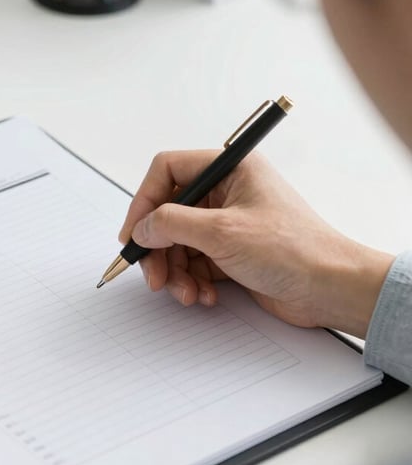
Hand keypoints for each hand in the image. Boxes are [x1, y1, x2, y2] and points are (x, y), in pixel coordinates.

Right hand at [119, 150, 392, 337]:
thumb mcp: (221, 232)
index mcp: (230, 168)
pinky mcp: (231, 251)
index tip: (133, 233)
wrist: (332, 289)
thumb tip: (141, 228)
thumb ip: (171, 224)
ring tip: (185, 293)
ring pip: (179, 242)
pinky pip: (195, 262)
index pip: (167, 171)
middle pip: (169, 213)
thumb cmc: (293, 250)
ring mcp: (228, 223)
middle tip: (153, 276)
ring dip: (176, 271)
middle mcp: (227, 191)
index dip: (144, 201)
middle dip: (159, 248)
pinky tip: (204, 295)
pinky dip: (192, 281)